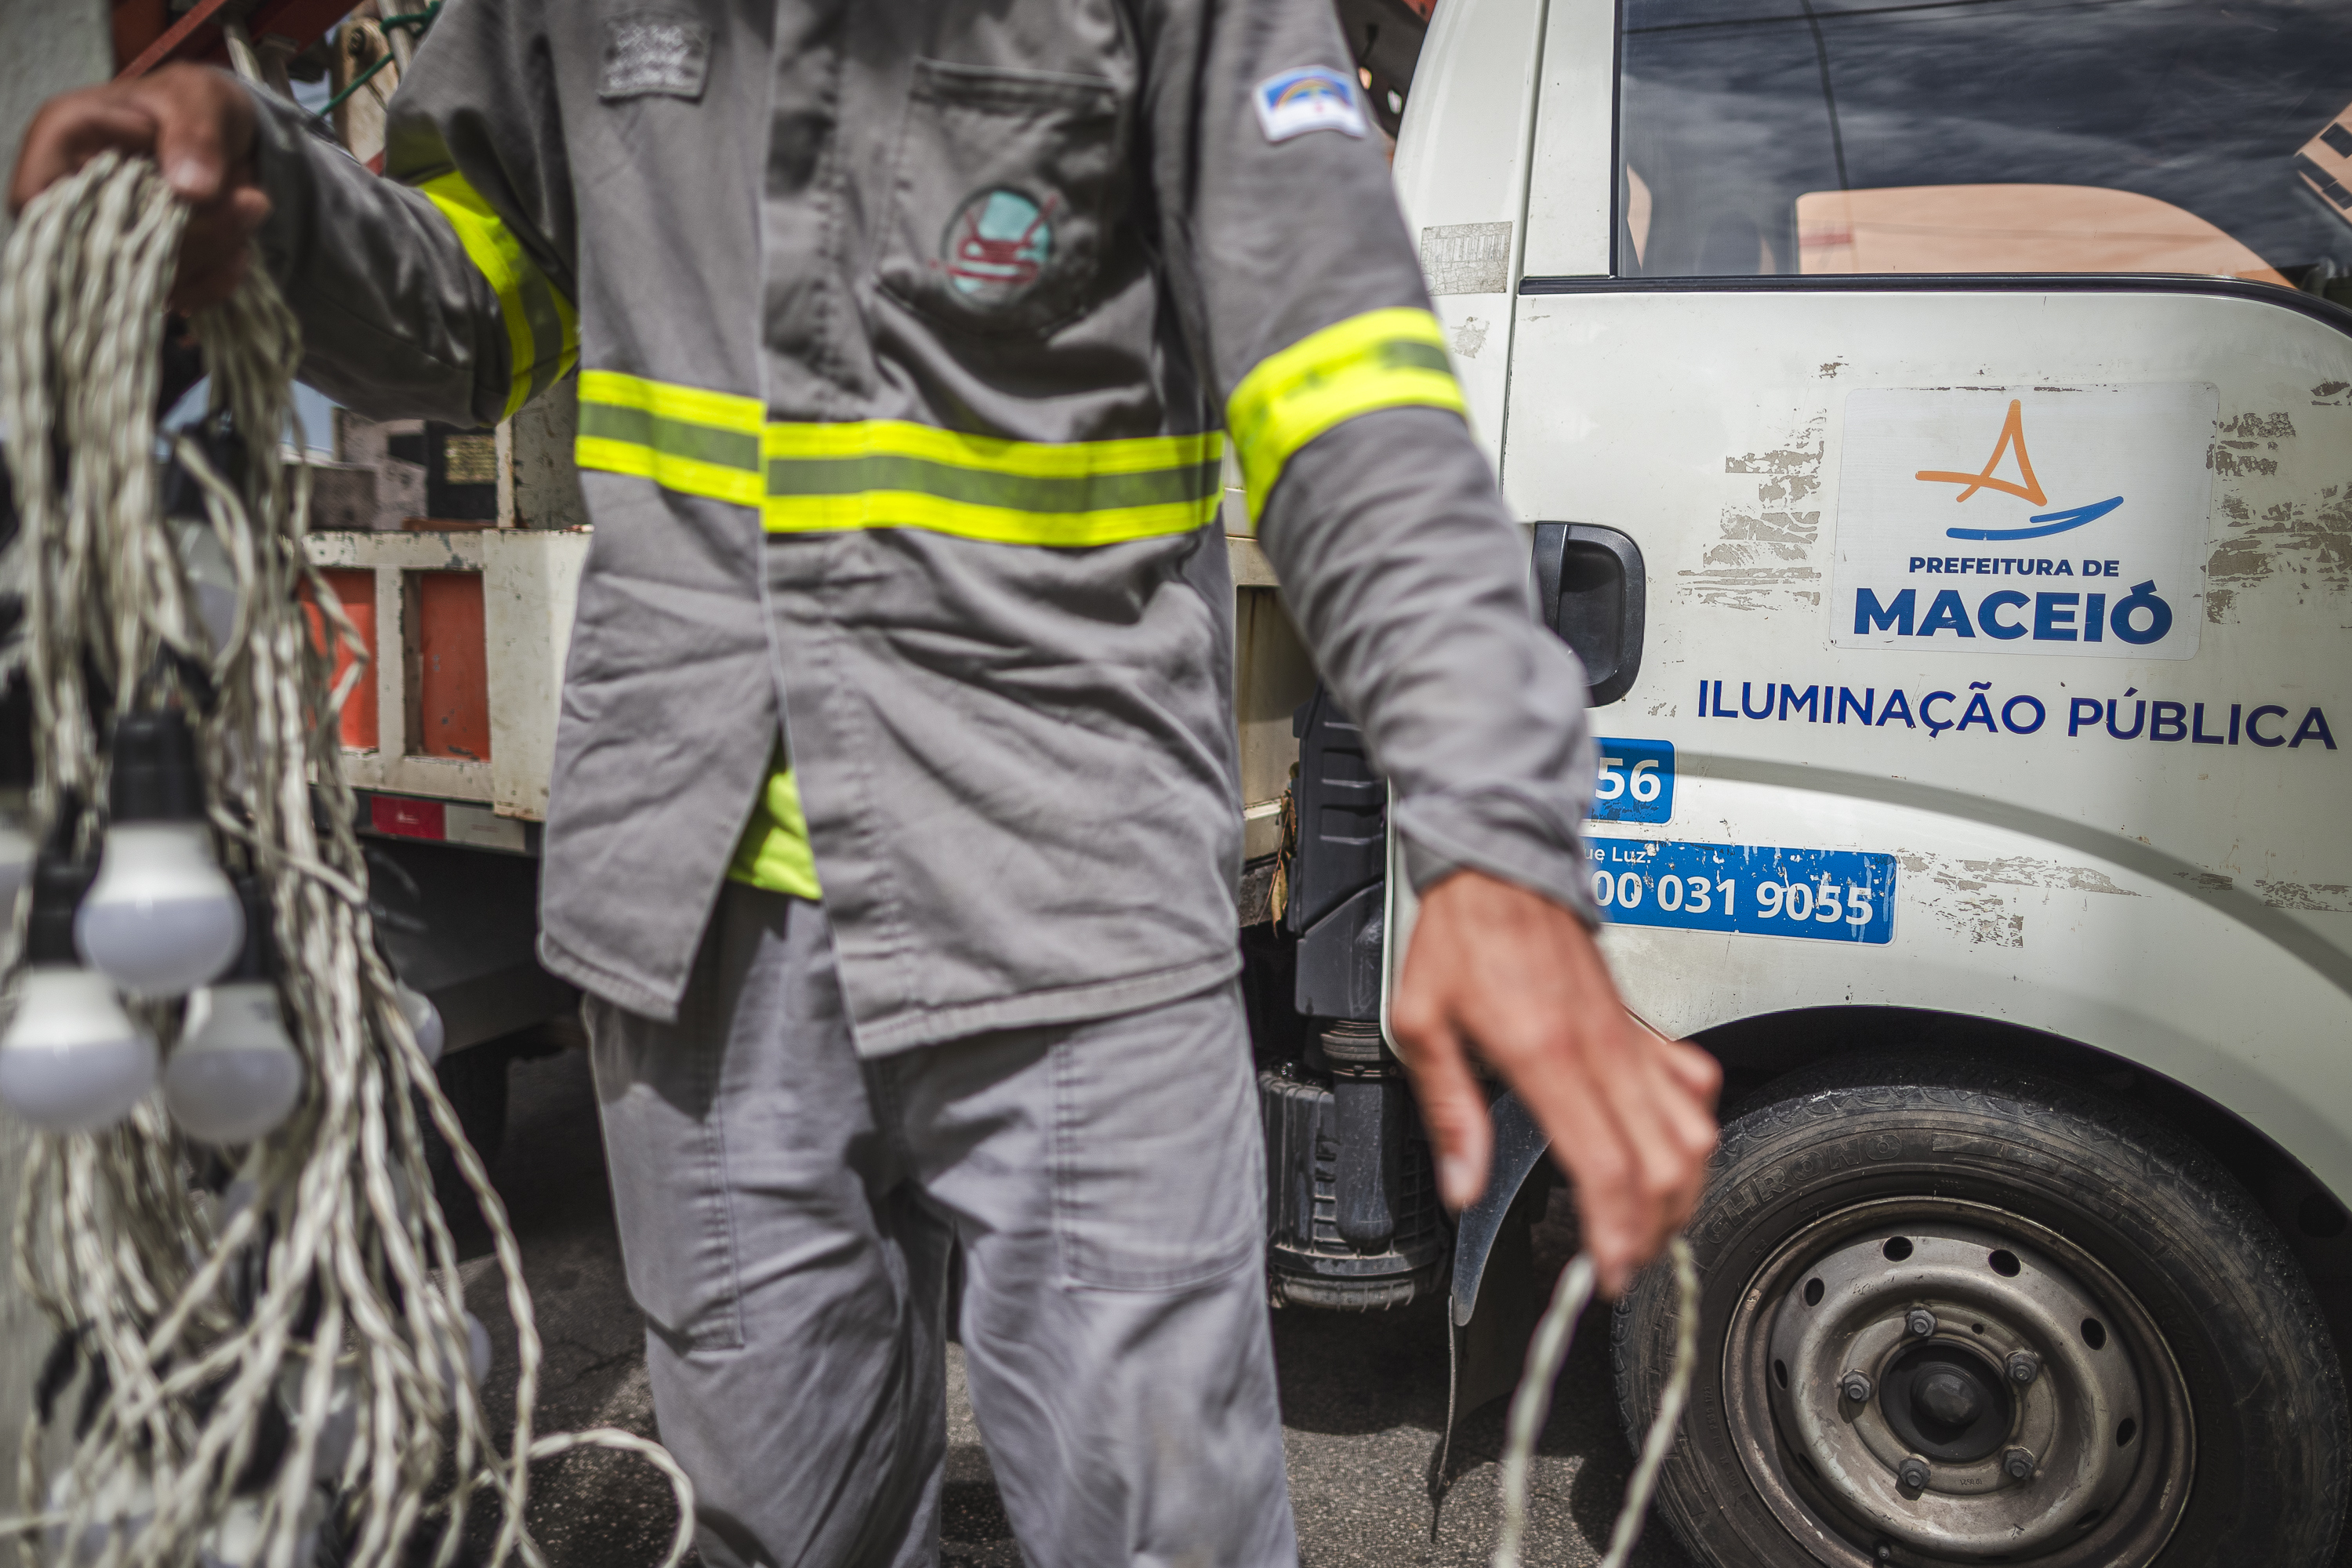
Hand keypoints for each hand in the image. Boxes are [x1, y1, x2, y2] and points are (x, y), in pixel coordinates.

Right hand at [9, 64, 266, 312]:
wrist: (224, 132)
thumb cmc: (193, 104)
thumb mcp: (199, 99)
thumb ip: (194, 134)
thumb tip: (193, 190)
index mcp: (59, 144)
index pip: (43, 204)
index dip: (113, 213)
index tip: (184, 188)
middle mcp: (71, 201)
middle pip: (105, 255)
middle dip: (190, 236)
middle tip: (250, 201)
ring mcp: (106, 244)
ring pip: (147, 281)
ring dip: (212, 254)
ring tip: (251, 206)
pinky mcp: (144, 273)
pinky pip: (178, 298)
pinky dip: (218, 279)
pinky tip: (242, 247)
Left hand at [1389, 869, 1720, 1296]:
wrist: (1499, 866)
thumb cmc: (1461, 935)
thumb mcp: (1421, 1024)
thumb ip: (1448, 1111)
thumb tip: (1463, 1184)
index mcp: (1544, 1055)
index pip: (1604, 1165)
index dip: (1616, 1231)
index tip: (1608, 1270)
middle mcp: (1599, 1050)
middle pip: (1663, 1164)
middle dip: (1655, 1229)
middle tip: (1627, 1260)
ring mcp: (1628, 1038)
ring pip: (1691, 1131)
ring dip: (1681, 1190)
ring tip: (1651, 1224)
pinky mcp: (1639, 1025)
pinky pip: (1692, 1082)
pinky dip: (1693, 1128)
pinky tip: (1672, 1152)